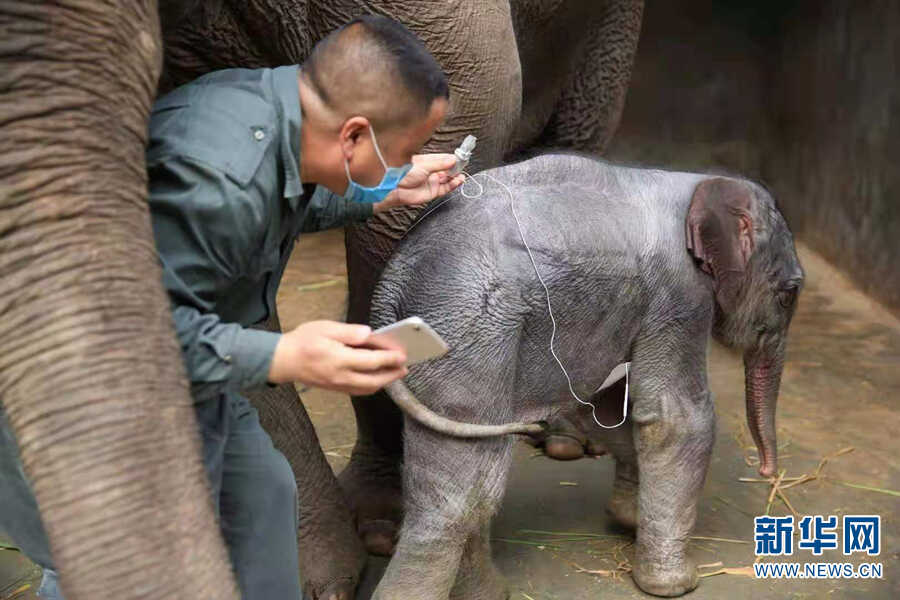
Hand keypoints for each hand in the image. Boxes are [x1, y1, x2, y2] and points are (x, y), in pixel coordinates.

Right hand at [268, 320, 407, 394]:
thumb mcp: (324, 327)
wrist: (283, 361)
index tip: (402, 354)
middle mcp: (340, 376)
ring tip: (395, 373)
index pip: (371, 361)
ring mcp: (338, 385)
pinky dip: (372, 386)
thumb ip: (348, 332)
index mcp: (338, 359)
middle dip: (391, 374)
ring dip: (384, 382)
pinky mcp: (335, 389)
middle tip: (405, 367)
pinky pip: (358, 390)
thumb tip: (369, 334)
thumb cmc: (303, 341)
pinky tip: (377, 378)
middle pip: (373, 380)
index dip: (389, 358)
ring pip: (367, 388)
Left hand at [373, 153, 465, 211]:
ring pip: (448, 179)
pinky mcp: (433, 192)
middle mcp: (431, 172)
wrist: (395, 187)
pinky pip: (446, 188)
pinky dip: (453, 185)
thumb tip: (452, 159)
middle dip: (456, 168)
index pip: (444, 159)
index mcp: (428, 162)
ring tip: (461, 174)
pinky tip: (458, 180)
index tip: (461, 157)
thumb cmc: (404, 173)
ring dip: (456, 177)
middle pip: (448, 169)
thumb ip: (440, 163)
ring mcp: (432, 182)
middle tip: (463, 165)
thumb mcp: (425, 165)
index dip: (453, 159)